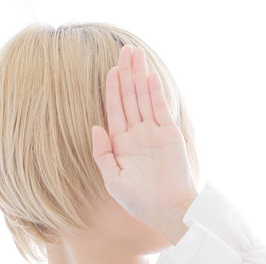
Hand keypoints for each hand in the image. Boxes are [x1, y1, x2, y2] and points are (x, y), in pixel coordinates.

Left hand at [91, 44, 197, 236]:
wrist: (167, 210)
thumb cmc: (139, 201)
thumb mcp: (112, 180)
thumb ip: (102, 153)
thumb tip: (95, 127)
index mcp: (122, 145)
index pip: (115, 110)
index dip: (113, 89)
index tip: (111, 70)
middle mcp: (138, 135)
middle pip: (130, 98)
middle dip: (127, 74)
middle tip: (125, 51)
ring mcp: (155, 133)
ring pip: (144, 98)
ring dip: (140, 76)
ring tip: (136, 54)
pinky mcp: (170, 135)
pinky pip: (160, 108)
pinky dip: (155, 92)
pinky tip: (149, 76)